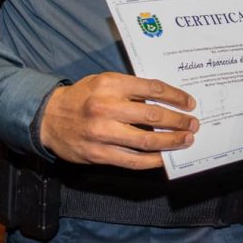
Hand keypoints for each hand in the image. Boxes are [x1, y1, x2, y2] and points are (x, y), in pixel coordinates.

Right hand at [40, 72, 198, 168]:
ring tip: (186, 140)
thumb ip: (130, 88)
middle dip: (178, 121)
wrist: (48, 117)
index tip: (189, 103)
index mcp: (110, 84)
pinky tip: (164, 158)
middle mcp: (106, 107)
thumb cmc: (83, 97)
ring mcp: (101, 133)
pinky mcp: (97, 154)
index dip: (175, 97)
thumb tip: (165, 99)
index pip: (153, 89)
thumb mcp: (104, 81)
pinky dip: (152, 160)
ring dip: (171, 142)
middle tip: (193, 124)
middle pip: (153, 115)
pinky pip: (131, 160)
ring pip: (146, 140)